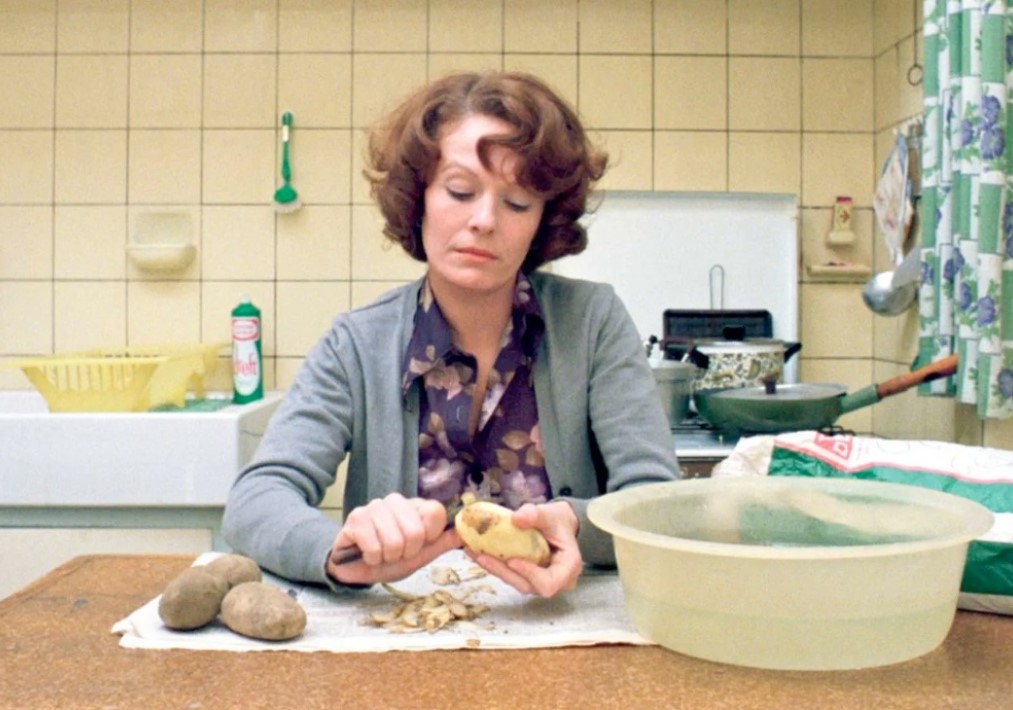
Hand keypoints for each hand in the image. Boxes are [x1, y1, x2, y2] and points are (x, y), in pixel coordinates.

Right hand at [326, 493, 460, 584]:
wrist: (357, 569)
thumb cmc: (391, 559)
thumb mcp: (421, 555)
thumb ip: (443, 542)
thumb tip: (466, 534)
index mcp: (415, 506)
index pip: (436, 512)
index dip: (429, 537)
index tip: (417, 546)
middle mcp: (397, 501)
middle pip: (416, 531)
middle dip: (406, 552)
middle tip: (396, 553)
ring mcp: (375, 506)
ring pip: (394, 540)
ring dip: (388, 557)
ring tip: (382, 554)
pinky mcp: (356, 517)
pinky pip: (374, 546)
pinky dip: (372, 558)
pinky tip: (367, 554)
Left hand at [465, 500, 580, 597]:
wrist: (558, 525)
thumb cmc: (557, 521)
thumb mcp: (550, 514)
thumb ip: (536, 514)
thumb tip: (516, 518)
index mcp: (568, 568)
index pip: (549, 583)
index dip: (530, 575)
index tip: (512, 560)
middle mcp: (555, 581)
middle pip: (527, 585)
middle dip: (503, 571)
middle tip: (482, 556)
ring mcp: (539, 582)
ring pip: (515, 582)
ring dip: (494, 569)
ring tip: (474, 552)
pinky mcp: (526, 578)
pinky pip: (509, 575)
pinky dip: (494, 565)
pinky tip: (476, 552)